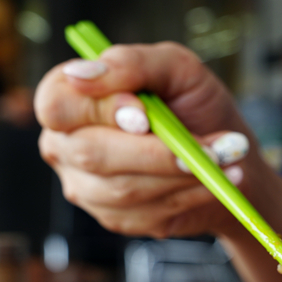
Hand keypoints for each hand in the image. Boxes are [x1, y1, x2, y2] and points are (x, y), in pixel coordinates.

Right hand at [35, 43, 257, 240]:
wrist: (225, 153)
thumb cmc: (191, 103)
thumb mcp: (173, 67)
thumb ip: (131, 63)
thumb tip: (84, 74)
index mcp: (70, 100)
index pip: (57, 106)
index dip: (98, 110)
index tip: (145, 116)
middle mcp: (68, 147)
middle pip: (91, 154)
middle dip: (154, 152)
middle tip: (206, 147)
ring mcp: (89, 188)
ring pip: (123, 190)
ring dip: (181, 175)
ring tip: (222, 159)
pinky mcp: (118, 219)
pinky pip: (147, 213)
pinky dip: (189, 195)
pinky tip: (214, 180)